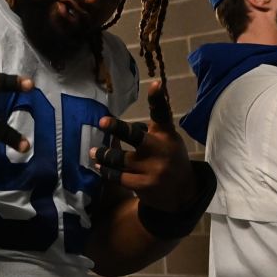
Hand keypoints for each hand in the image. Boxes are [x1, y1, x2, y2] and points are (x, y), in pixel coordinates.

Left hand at [90, 80, 196, 211]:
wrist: (183, 192)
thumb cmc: (170, 158)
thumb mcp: (168, 139)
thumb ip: (153, 126)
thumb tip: (128, 118)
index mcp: (166, 135)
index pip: (162, 114)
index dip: (158, 98)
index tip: (155, 84)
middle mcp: (160, 150)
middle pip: (135, 136)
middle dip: (117, 128)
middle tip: (102, 121)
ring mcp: (152, 169)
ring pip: (120, 159)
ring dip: (103, 155)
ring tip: (93, 152)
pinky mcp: (144, 185)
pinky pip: (118, 177)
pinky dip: (107, 171)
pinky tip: (99, 166)